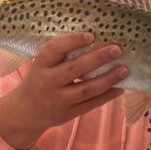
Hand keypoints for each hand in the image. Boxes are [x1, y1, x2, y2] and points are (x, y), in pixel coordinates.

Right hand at [0, 32, 128, 149]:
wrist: (26, 112)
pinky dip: (107, 96)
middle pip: (74, 69)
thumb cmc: (39, 79)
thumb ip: (60, 54)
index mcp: (41, 65)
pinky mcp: (69, 114)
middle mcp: (48, 82)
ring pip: (86, 89)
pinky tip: (120, 88)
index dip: (72, 41)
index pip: (54, 50)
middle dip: (97, 59)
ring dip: (108, 79)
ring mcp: (59, 100)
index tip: (91, 35)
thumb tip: (94, 38)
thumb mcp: (42, 65)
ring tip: (124, 69)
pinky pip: (91, 105)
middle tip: (116, 49)